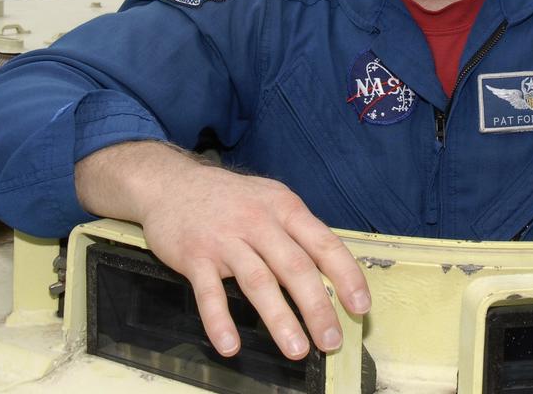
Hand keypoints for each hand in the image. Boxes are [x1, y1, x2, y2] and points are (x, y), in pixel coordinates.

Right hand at [76, 141, 370, 358]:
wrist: (171, 182)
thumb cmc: (230, 199)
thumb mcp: (270, 200)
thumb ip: (297, 232)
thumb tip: (332, 272)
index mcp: (285, 208)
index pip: (324, 244)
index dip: (346, 276)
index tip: (360, 307)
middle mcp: (259, 221)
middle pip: (295, 267)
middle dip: (317, 308)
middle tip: (331, 341)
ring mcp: (226, 239)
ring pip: (259, 282)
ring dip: (280, 319)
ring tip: (297, 350)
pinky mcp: (195, 256)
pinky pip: (209, 294)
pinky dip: (219, 321)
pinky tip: (230, 346)